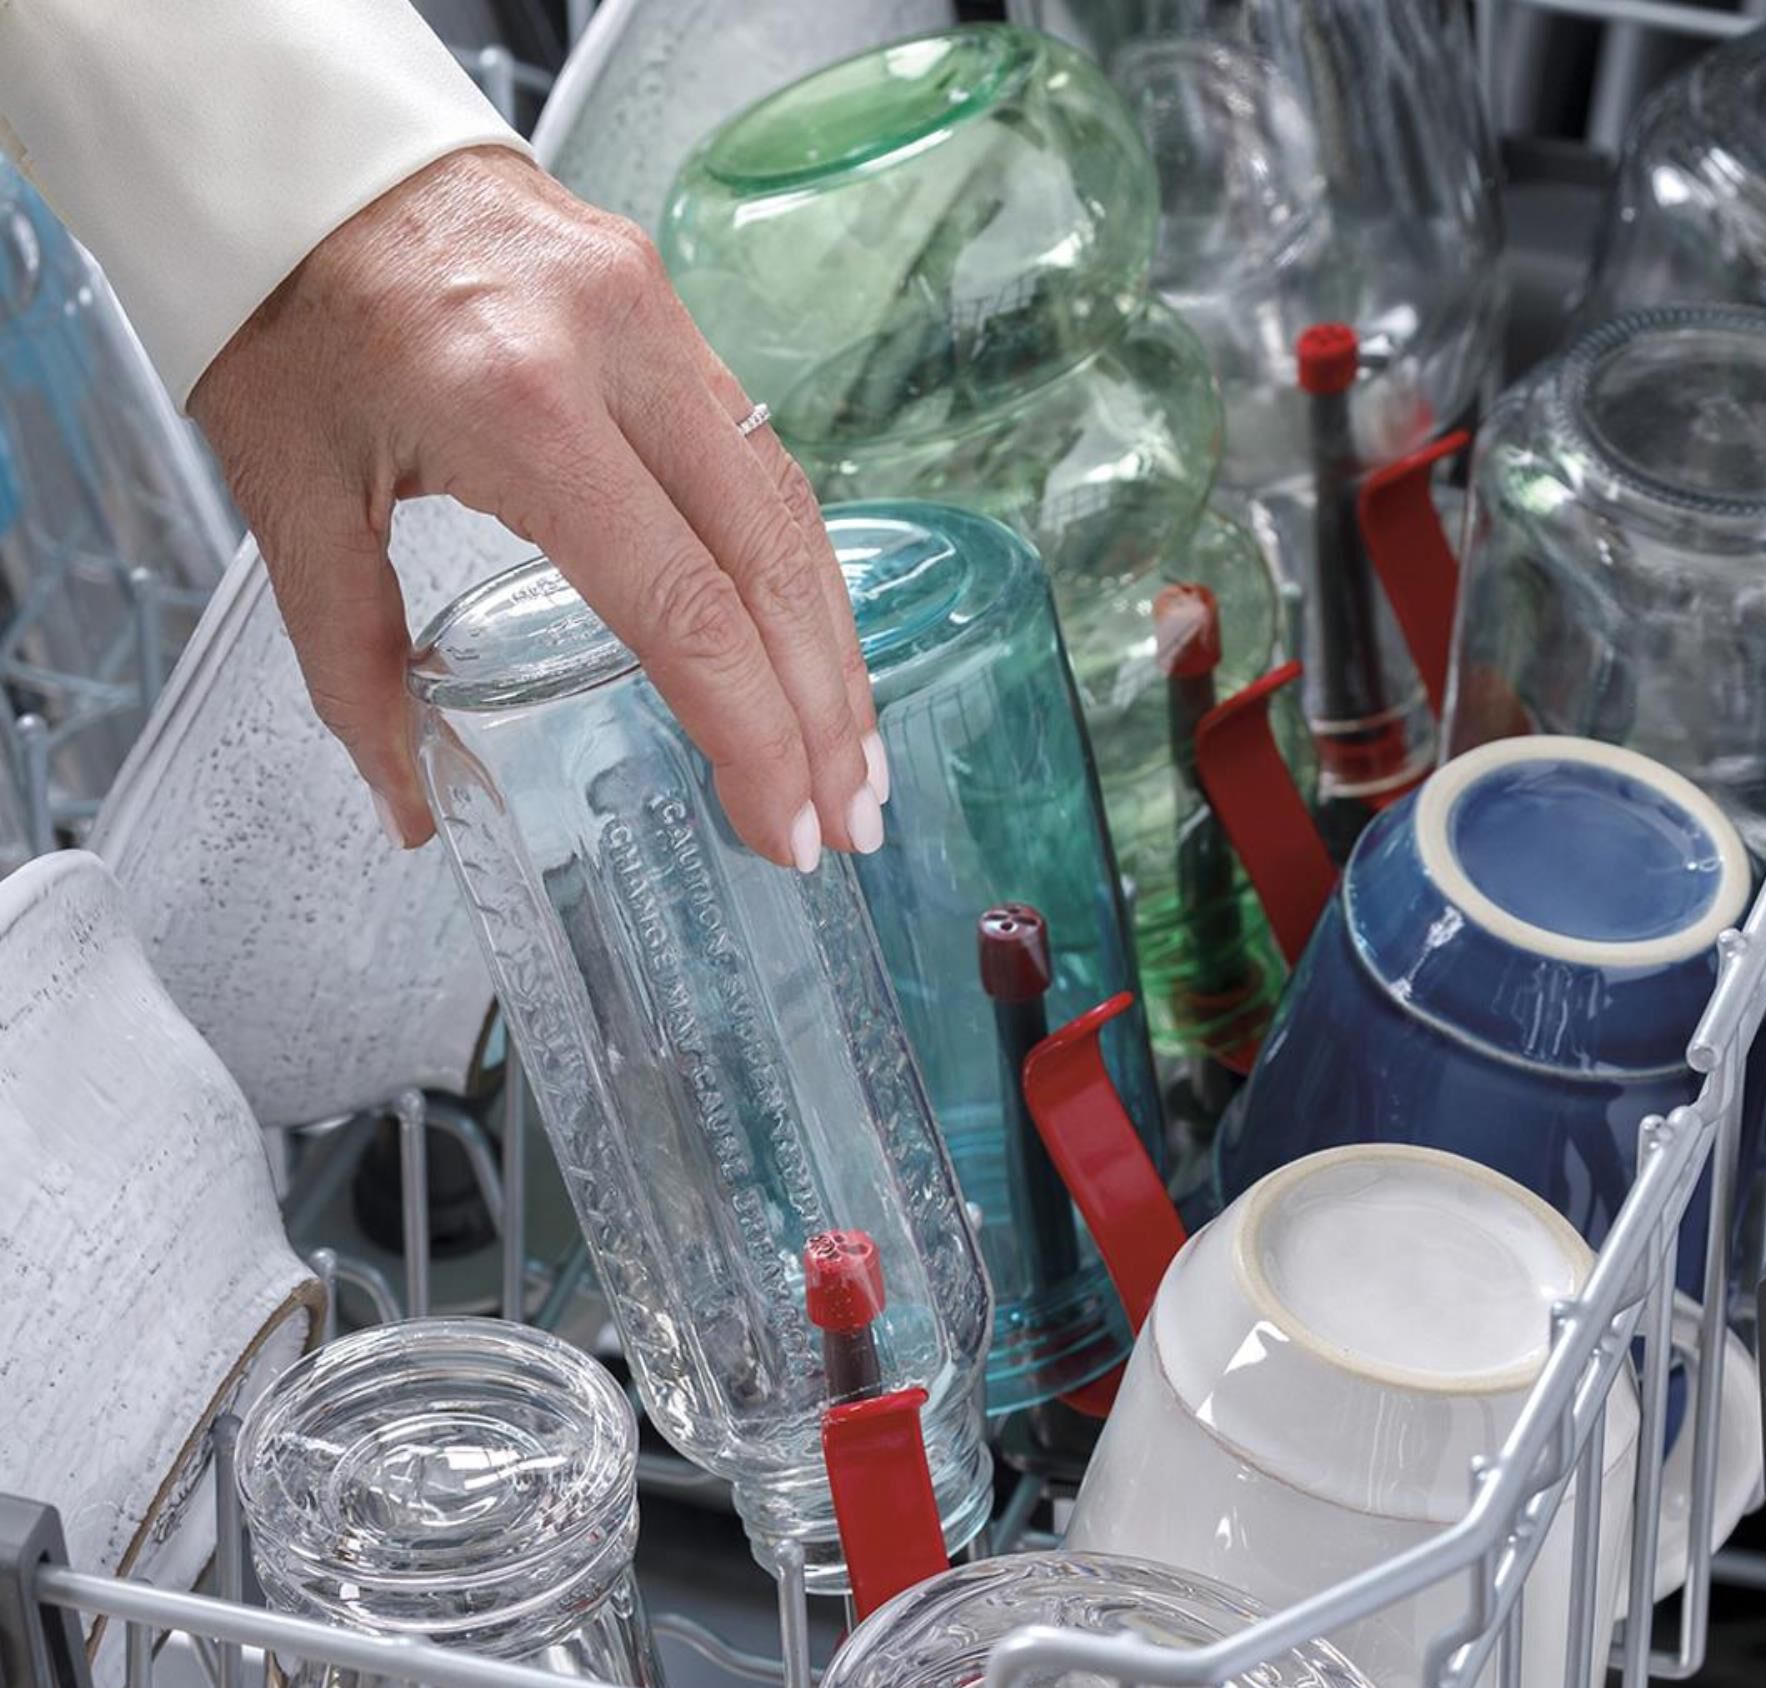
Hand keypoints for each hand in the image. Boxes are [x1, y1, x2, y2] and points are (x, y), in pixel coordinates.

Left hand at [190, 146, 883, 868]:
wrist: (292, 147)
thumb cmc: (279, 310)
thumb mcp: (292, 499)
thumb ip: (352, 667)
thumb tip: (409, 810)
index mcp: (521, 407)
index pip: (685, 607)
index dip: (752, 734)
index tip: (781, 830)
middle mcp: (616, 351)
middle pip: (770, 565)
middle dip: (824, 714)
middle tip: (850, 825)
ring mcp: (658, 316)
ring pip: (790, 508)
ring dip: (832, 647)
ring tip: (853, 758)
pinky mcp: (669, 304)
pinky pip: (762, 455)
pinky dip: (798, 569)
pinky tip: (811, 646)